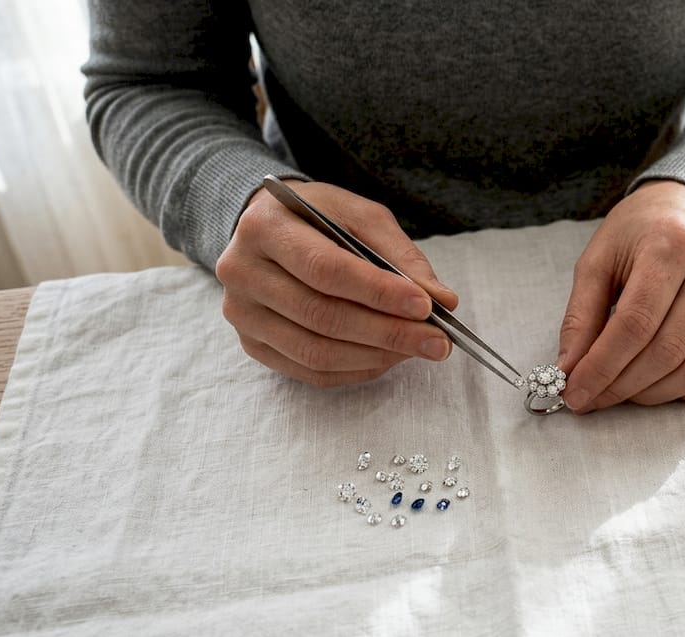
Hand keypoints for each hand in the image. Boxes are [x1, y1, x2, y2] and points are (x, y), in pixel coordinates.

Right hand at [216, 180, 458, 386]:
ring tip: (418, 349)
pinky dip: (357, 370)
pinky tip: (388, 358)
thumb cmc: (320, 218)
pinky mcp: (252, 344)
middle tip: (437, 341)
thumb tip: (442, 300)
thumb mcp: (361, 218)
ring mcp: (242, 313)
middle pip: (322, 316)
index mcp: (265, 227)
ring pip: (316, 351)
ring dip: (376, 356)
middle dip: (388, 332)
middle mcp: (242, 272)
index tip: (426, 307)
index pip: (326, 269)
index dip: (378, 292)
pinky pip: (310, 371)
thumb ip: (400, 255)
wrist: (269, 228)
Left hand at [557, 180, 684, 411]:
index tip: (575, 393)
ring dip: (656, 394)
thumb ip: (581, 316)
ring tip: (624, 393)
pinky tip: (665, 388)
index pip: (635, 323)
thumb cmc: (637, 235)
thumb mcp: (597, 261)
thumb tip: (569, 371)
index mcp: (671, 246)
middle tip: (593, 399)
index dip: (602, 366)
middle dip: (623, 386)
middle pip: (667, 350)